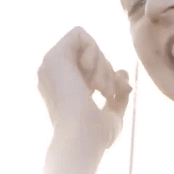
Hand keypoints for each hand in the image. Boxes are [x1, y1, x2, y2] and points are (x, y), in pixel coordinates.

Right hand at [38, 27, 131, 151]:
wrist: (81, 139)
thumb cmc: (94, 137)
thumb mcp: (112, 115)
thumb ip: (116, 94)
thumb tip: (123, 73)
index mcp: (62, 90)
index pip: (90, 68)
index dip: (107, 74)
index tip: (112, 93)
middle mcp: (53, 76)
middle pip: (88, 55)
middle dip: (107, 70)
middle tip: (108, 92)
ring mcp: (50, 65)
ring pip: (85, 45)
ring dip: (102, 64)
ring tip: (101, 89)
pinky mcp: (54, 56)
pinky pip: (79, 34)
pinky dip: (93, 49)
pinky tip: (91, 73)